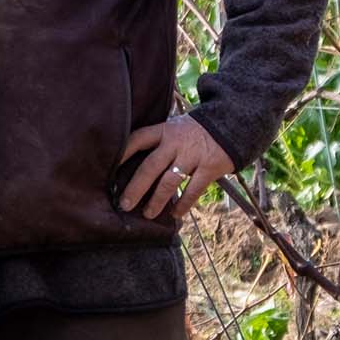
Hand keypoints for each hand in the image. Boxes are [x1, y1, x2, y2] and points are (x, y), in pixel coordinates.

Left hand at [117, 115, 236, 220]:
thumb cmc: (195, 132)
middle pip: (149, 167)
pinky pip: (193, 190)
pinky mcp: (210, 167)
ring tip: (148, 214)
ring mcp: (193, 155)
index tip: (107, 171)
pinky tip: (175, 214)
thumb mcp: (175, 128)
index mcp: (164, 131)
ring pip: (169, 182)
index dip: (122, 155)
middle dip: (135, 188)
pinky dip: (183, 204)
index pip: (137, 140)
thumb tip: (133, 165)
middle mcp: (176, 143)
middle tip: (124, 204)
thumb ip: (159, 142)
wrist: (232, 124)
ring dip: (157, 200)